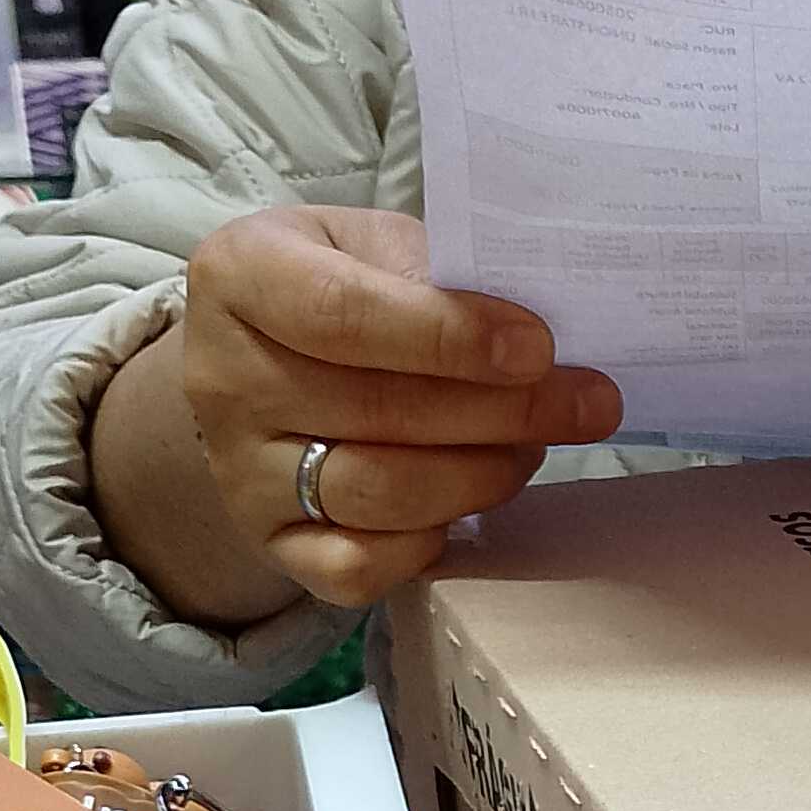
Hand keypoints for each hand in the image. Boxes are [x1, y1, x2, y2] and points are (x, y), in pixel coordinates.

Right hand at [178, 206, 621, 613]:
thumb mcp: (375, 244)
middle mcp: (222, 378)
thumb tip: (538, 341)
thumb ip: (439, 274)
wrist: (265, 364)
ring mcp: (239, 471)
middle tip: (588, 403)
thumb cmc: (344, 287)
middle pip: (376, 409)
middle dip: (504, 411)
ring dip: (481, 474)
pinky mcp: (270, 543)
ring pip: (378, 492)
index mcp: (240, 275)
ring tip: (532, 446)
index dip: (449, 337)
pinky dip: (431, 539)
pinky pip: (359, 566)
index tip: (539, 349)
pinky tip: (470, 500)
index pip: (343, 314)